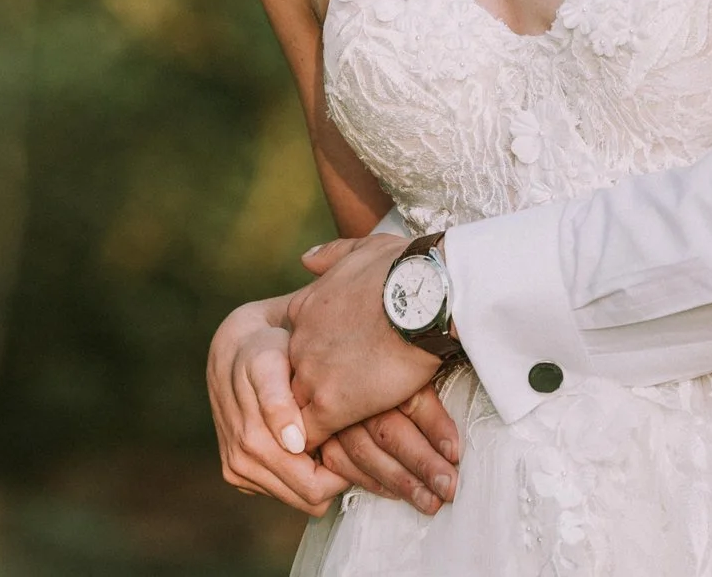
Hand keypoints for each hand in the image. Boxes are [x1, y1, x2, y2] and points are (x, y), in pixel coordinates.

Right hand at [207, 295, 347, 514]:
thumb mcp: (270, 362)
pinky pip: (284, 488)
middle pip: (309, 499)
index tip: (355, 439)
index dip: (342, 470)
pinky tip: (310, 438)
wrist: (234, 348)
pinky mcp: (240, 471)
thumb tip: (293, 444)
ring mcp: (238, 471)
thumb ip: (279, 401)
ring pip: (299, 497)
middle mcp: (241, 465)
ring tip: (331, 434)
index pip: (314, 488)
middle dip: (334, 475)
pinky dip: (301, 470)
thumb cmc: (261, 350)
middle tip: (349, 437)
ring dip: (318, 473)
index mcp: (252, 444)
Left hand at [296, 241, 462, 514]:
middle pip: (287, 385)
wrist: (424, 295)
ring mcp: (311, 374)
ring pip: (293, 415)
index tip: (325, 379)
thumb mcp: (361, 249)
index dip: (307, 368)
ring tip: (319, 454)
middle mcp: (300, 343)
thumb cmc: (406, 269)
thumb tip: (305, 259)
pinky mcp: (332, 404)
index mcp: (306, 309)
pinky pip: (314, 439)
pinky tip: (335, 463)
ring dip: (307, 432)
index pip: (292, 350)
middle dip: (299, 404)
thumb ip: (330, 255)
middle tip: (314, 426)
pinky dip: (323, 454)